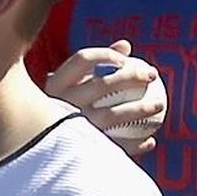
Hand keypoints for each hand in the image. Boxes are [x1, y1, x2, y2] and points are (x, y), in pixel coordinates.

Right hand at [46, 41, 166, 154]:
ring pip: (114, 115)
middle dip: (133, 76)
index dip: (107, 55)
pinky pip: (113, 146)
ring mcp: (71, 128)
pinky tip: (150, 142)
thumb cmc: (58, 110)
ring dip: (141, 110)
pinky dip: (135, 145)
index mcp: (55, 86)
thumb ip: (94, 66)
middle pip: (104, 84)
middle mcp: (62, 104)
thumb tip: (126, 45)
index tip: (128, 59)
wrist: (36, 148)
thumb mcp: (69, 87)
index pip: (83, 59)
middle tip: (152, 75)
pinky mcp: (79, 150)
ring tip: (160, 105)